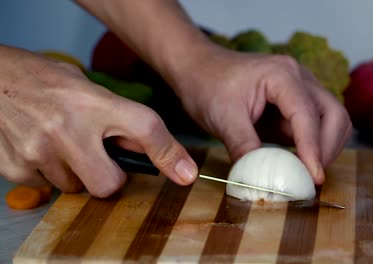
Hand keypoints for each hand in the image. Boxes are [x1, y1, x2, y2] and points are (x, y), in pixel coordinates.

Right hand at [0, 46, 196, 197]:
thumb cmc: (42, 80)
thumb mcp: (88, 88)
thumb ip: (117, 117)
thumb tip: (146, 149)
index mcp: (93, 101)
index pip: (145, 128)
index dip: (170, 154)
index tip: (185, 173)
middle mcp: (67, 127)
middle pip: (109, 183)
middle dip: (109, 178)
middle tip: (99, 160)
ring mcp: (39, 150)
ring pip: (76, 188)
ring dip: (75, 173)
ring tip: (61, 143)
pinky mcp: (16, 167)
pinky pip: (46, 186)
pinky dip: (48, 172)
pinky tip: (39, 146)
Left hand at [175, 46, 351, 183]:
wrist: (198, 68)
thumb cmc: (207, 84)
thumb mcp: (222, 118)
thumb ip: (244, 148)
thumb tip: (260, 181)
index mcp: (282, 75)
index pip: (307, 114)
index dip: (313, 148)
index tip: (314, 177)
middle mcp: (299, 78)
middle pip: (334, 114)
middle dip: (327, 148)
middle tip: (311, 177)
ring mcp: (300, 89)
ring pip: (331, 119)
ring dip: (325, 147)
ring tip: (305, 171)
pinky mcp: (294, 103)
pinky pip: (315, 125)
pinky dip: (312, 145)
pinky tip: (297, 162)